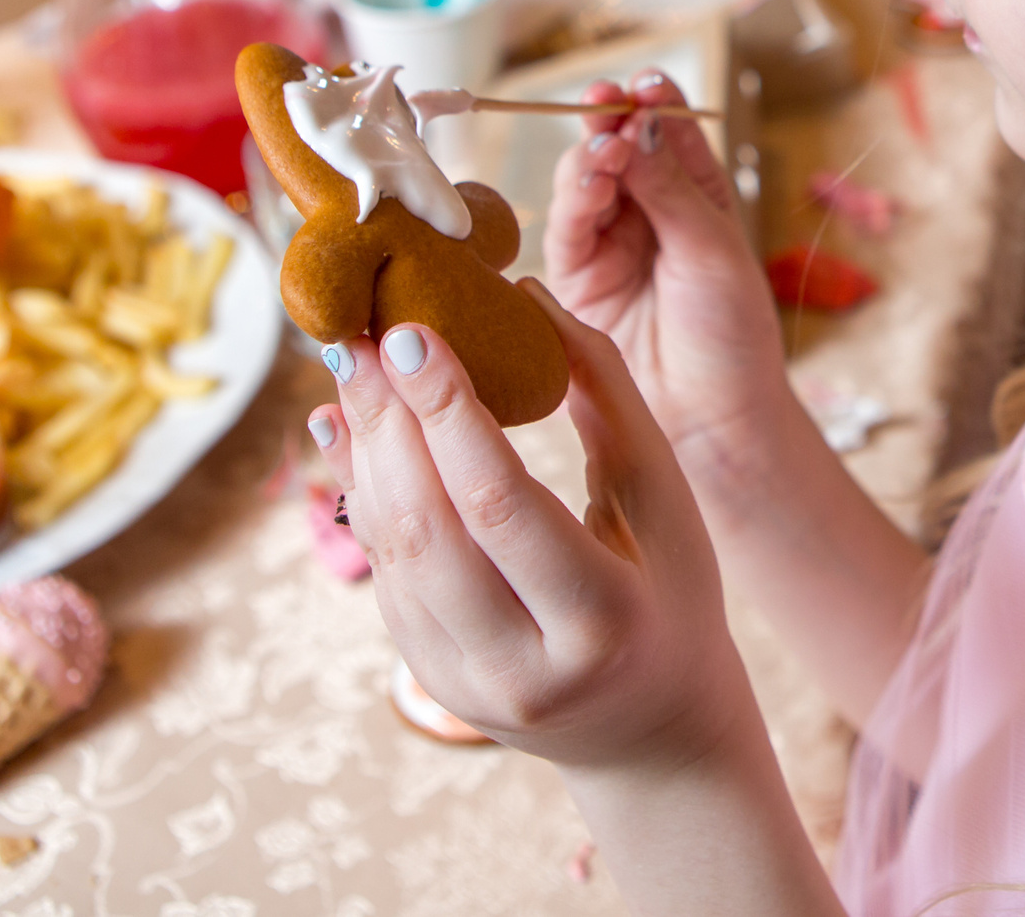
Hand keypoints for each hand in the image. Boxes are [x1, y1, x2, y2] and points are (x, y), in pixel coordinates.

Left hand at [308, 282, 751, 770]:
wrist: (651, 729)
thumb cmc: (673, 592)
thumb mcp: (664, 498)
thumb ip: (606, 394)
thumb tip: (526, 294)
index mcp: (601, 621)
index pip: (502, 506)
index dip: (449, 414)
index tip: (413, 333)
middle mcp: (524, 667)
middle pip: (429, 529)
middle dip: (387, 423)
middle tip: (362, 337)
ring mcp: (466, 685)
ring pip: (393, 554)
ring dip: (363, 453)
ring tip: (351, 369)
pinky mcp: (430, 681)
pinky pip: (386, 575)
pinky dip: (364, 495)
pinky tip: (352, 432)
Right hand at [544, 71, 789, 468]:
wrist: (713, 413)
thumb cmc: (731, 330)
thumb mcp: (712, 247)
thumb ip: (671, 188)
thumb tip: (638, 125)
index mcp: (696, 192)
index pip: (667, 131)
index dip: (653, 103)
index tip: (646, 85)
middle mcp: (649, 210)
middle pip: (618, 147)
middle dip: (610, 120)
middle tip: (606, 103)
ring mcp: (610, 241)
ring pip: (587, 181)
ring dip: (591, 159)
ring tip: (605, 152)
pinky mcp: (578, 275)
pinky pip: (567, 226)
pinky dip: (574, 199)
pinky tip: (589, 185)